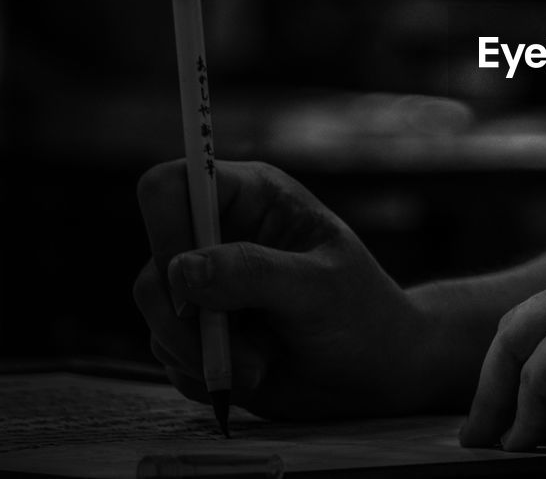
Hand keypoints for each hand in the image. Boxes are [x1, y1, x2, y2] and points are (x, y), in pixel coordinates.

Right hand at [132, 159, 434, 419]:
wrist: (374, 374)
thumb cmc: (362, 315)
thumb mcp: (319, 288)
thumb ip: (254, 272)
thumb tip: (181, 270)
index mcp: (253, 197)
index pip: (173, 185)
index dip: (164, 229)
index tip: (186, 287)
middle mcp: (221, 234)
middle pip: (155, 261)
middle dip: (185, 320)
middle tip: (235, 353)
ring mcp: (206, 285)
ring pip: (156, 314)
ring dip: (201, 353)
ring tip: (261, 365)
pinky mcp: (200, 331)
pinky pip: (168, 354)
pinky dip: (202, 374)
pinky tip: (252, 375)